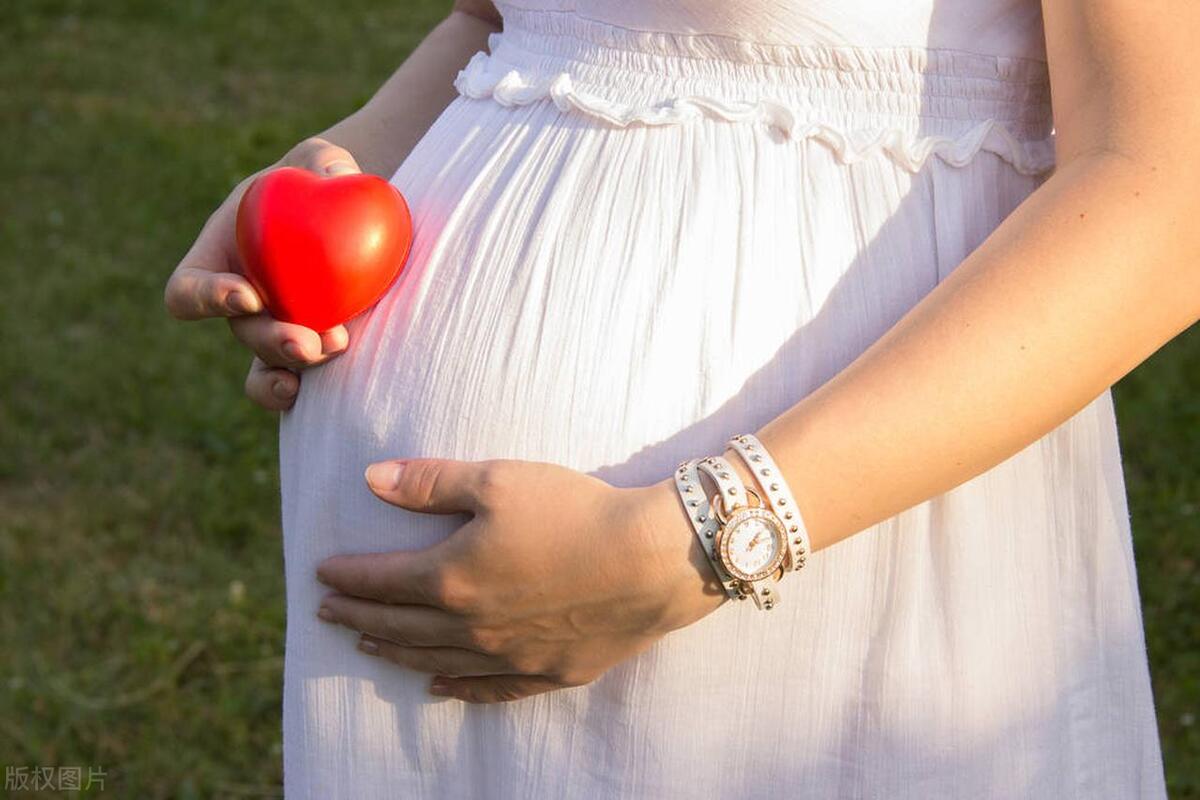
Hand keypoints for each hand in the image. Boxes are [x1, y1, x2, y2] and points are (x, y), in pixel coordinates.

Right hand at [163, 136, 363, 409]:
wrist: (351, 215)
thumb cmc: (321, 182)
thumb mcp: (320, 160)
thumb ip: (322, 161)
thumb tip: (335, 176)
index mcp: (219, 259)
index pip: (189, 289)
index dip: (207, 298)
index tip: (247, 294)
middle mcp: (239, 303)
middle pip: (241, 333)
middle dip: (271, 340)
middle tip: (307, 342)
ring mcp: (273, 329)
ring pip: (267, 363)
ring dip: (293, 363)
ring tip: (332, 347)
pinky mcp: (310, 345)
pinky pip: (290, 380)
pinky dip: (293, 391)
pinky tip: (315, 392)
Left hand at [313, 457, 729, 703]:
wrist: (652, 561)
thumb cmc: (574, 511)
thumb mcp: (498, 480)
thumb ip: (430, 482)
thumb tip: (369, 479)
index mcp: (450, 578)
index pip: (381, 581)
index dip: (348, 576)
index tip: (321, 573)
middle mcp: (470, 626)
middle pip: (399, 624)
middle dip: (358, 615)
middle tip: (327, 613)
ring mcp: (508, 656)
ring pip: (435, 660)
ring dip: (395, 651)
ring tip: (368, 645)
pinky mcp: (547, 673)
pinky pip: (488, 688)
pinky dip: (457, 687)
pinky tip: (440, 686)